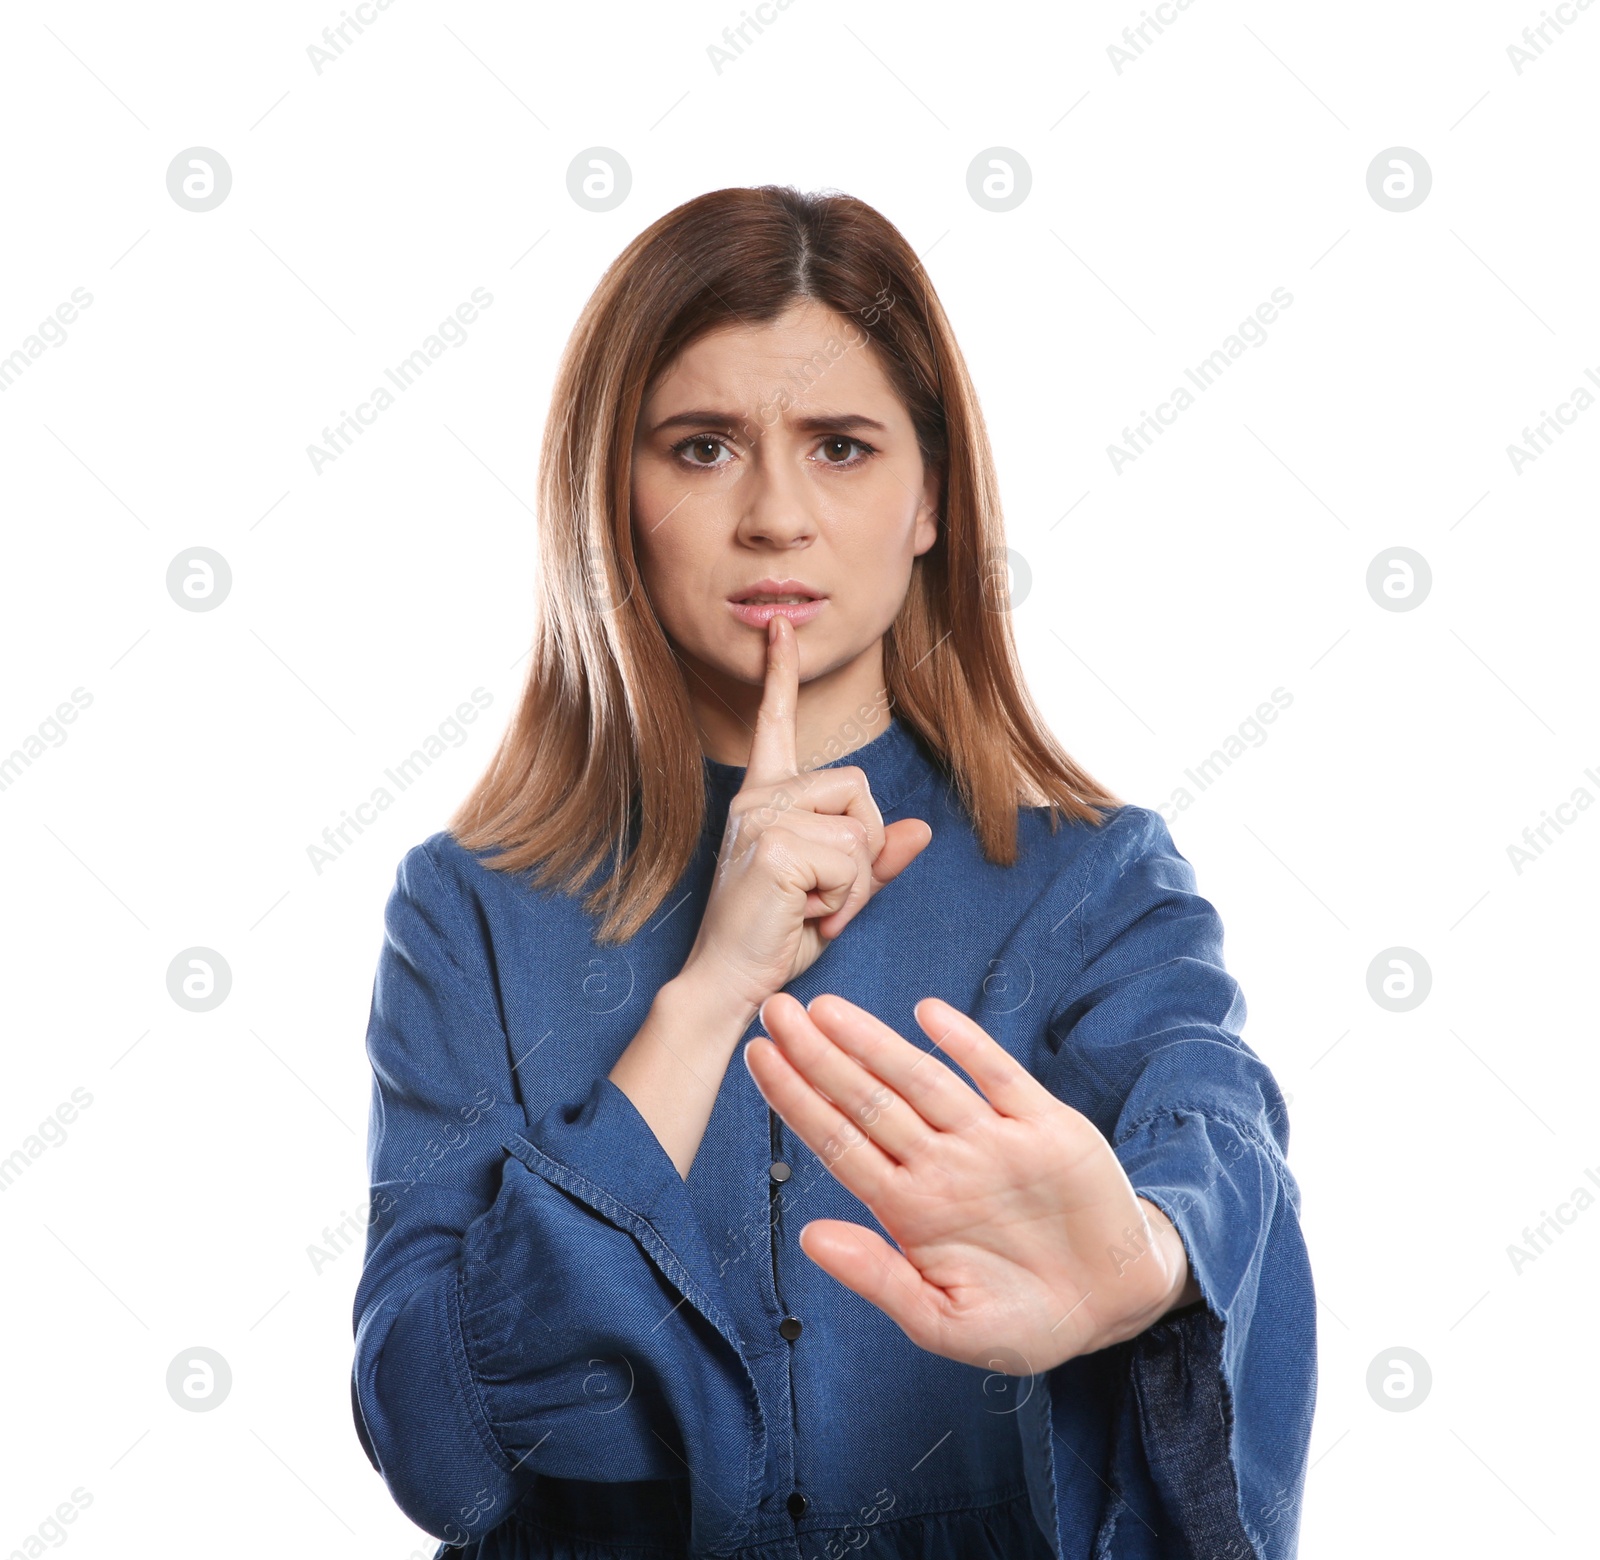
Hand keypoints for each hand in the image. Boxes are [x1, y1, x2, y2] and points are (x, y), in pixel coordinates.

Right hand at [680, 614, 931, 1019]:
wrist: (729, 982)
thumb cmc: (777, 938)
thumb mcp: (838, 894)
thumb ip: (875, 860)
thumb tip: (921, 829)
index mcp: (766, 796)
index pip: (776, 724)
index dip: (779, 675)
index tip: (778, 627)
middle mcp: (760, 796)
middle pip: (859, 787)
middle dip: (864, 851)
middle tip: (825, 898)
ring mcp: (763, 815)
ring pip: (860, 827)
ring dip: (854, 882)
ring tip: (811, 908)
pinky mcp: (773, 844)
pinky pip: (851, 860)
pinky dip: (843, 899)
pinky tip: (804, 915)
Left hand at [743, 992, 1200, 1373]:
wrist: (1115, 1305)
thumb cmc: (1023, 1319)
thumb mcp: (945, 1321)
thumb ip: (879, 1279)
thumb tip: (808, 1240)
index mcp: (910, 1207)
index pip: (839, 1143)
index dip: (797, 1100)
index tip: (757, 1059)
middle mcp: (942, 1163)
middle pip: (868, 1100)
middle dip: (818, 1056)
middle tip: (772, 1009)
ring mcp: (992, 1140)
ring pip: (922, 1081)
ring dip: (875, 1044)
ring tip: (827, 1009)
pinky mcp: (1047, 1126)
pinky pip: (1000, 1076)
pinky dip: (967, 1044)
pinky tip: (929, 1014)